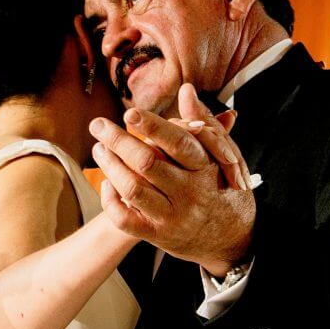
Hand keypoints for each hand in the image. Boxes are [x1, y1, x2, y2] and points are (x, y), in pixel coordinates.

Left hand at [90, 85, 255, 276]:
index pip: (178, 142)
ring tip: (99, 148)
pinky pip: (125, 219)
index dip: (152, 126)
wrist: (231, 239)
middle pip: (147, 163)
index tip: (129, 112)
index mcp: (206, 168)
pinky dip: (110, 200)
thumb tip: (186, 89)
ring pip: (132, 188)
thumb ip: (203, 122)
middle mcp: (190, 192)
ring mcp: (173, 216)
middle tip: (98, 125)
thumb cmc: (222, 187)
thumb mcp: (222, 156)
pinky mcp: (158, 235)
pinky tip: (106, 183)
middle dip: (118, 140)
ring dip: (110, 165)